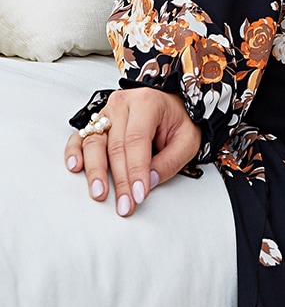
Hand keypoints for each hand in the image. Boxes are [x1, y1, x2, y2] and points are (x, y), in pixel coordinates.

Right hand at [64, 86, 202, 216]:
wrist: (170, 104)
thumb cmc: (178, 119)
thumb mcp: (188, 139)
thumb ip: (170, 161)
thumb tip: (149, 181)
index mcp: (147, 103)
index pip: (137, 140)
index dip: (136, 170)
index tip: (138, 194)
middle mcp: (122, 105)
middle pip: (115, 146)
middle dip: (120, 180)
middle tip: (124, 204)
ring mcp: (105, 113)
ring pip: (94, 143)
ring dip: (95, 171)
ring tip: (99, 193)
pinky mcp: (95, 123)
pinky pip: (80, 138)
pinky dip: (75, 152)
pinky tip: (76, 167)